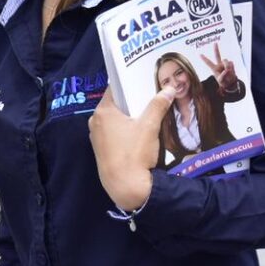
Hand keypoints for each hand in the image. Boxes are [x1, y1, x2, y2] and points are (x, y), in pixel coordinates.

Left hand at [90, 86, 174, 210]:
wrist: (126, 186)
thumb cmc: (134, 153)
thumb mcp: (149, 126)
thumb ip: (158, 105)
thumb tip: (168, 89)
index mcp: (103, 112)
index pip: (115, 89)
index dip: (129, 83)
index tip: (143, 79)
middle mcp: (95, 122)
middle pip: (116, 104)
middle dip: (133, 100)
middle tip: (151, 94)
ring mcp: (97, 137)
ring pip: (116, 120)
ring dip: (130, 116)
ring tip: (149, 111)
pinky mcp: (102, 149)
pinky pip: (115, 133)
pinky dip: (126, 129)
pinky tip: (141, 131)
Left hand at [200, 42, 237, 92]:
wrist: (231, 83)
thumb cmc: (224, 82)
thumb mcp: (221, 81)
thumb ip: (223, 75)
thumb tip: (226, 70)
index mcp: (214, 68)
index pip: (208, 63)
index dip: (204, 59)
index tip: (199, 54)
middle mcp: (219, 64)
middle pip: (217, 55)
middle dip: (216, 49)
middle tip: (215, 43)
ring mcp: (225, 64)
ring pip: (226, 61)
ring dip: (227, 66)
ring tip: (228, 72)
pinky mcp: (231, 64)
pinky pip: (231, 63)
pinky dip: (232, 68)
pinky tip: (231, 72)